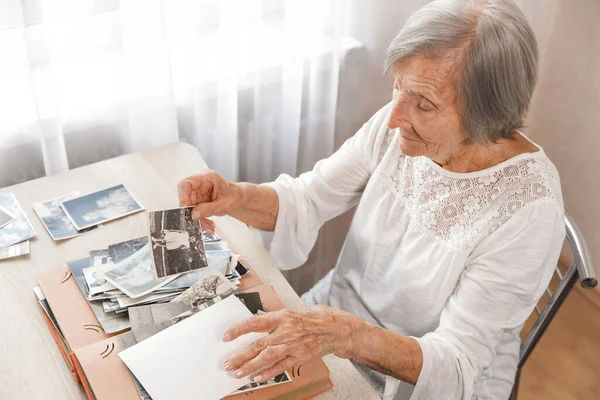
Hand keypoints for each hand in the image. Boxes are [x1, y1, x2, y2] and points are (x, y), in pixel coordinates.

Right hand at [178, 170, 243, 221]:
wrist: (238, 199)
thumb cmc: (235, 196)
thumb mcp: (225, 204)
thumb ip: (209, 208)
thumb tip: (193, 215)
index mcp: (207, 177)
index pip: (186, 183)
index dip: (182, 196)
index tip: (186, 210)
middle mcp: (199, 183)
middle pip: (185, 197)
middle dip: (191, 212)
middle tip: (199, 223)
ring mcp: (197, 192)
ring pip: (187, 207)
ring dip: (196, 219)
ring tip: (207, 226)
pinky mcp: (197, 201)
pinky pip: (192, 212)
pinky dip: (199, 220)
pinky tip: (207, 224)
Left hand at [221, 305, 362, 382]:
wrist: (336, 328)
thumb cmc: (313, 318)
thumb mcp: (292, 311)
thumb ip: (274, 318)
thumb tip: (255, 321)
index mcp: (282, 316)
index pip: (255, 322)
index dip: (239, 329)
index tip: (226, 336)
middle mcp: (285, 330)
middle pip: (258, 344)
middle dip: (240, 355)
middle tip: (227, 363)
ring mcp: (292, 345)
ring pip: (267, 357)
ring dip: (250, 366)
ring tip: (237, 373)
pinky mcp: (299, 357)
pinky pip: (281, 367)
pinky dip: (268, 373)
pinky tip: (257, 378)